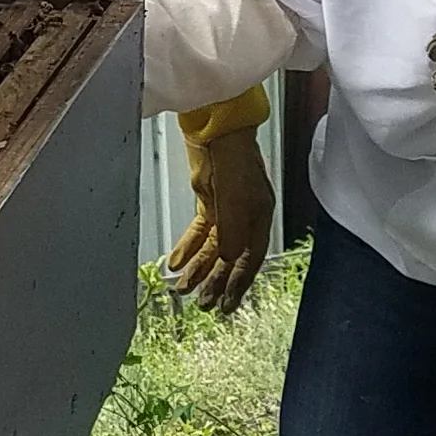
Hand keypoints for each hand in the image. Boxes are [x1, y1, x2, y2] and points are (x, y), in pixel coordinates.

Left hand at [167, 85, 274, 311]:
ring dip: (198, 268)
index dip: (239, 283)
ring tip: (183, 289)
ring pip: (213, 248)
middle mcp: (246, 217)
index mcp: (261, 217)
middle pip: (231, 258)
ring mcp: (227, 209)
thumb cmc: (234, 160)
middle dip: (215, 281)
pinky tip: (174, 262)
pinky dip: (187, 247)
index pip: (251, 258)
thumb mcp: (235, 198)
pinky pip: (198, 232)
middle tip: (202, 305)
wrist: (217, 130)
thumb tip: (229, 262)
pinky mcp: (209, 201)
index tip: (226, 305)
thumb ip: (232, 230)